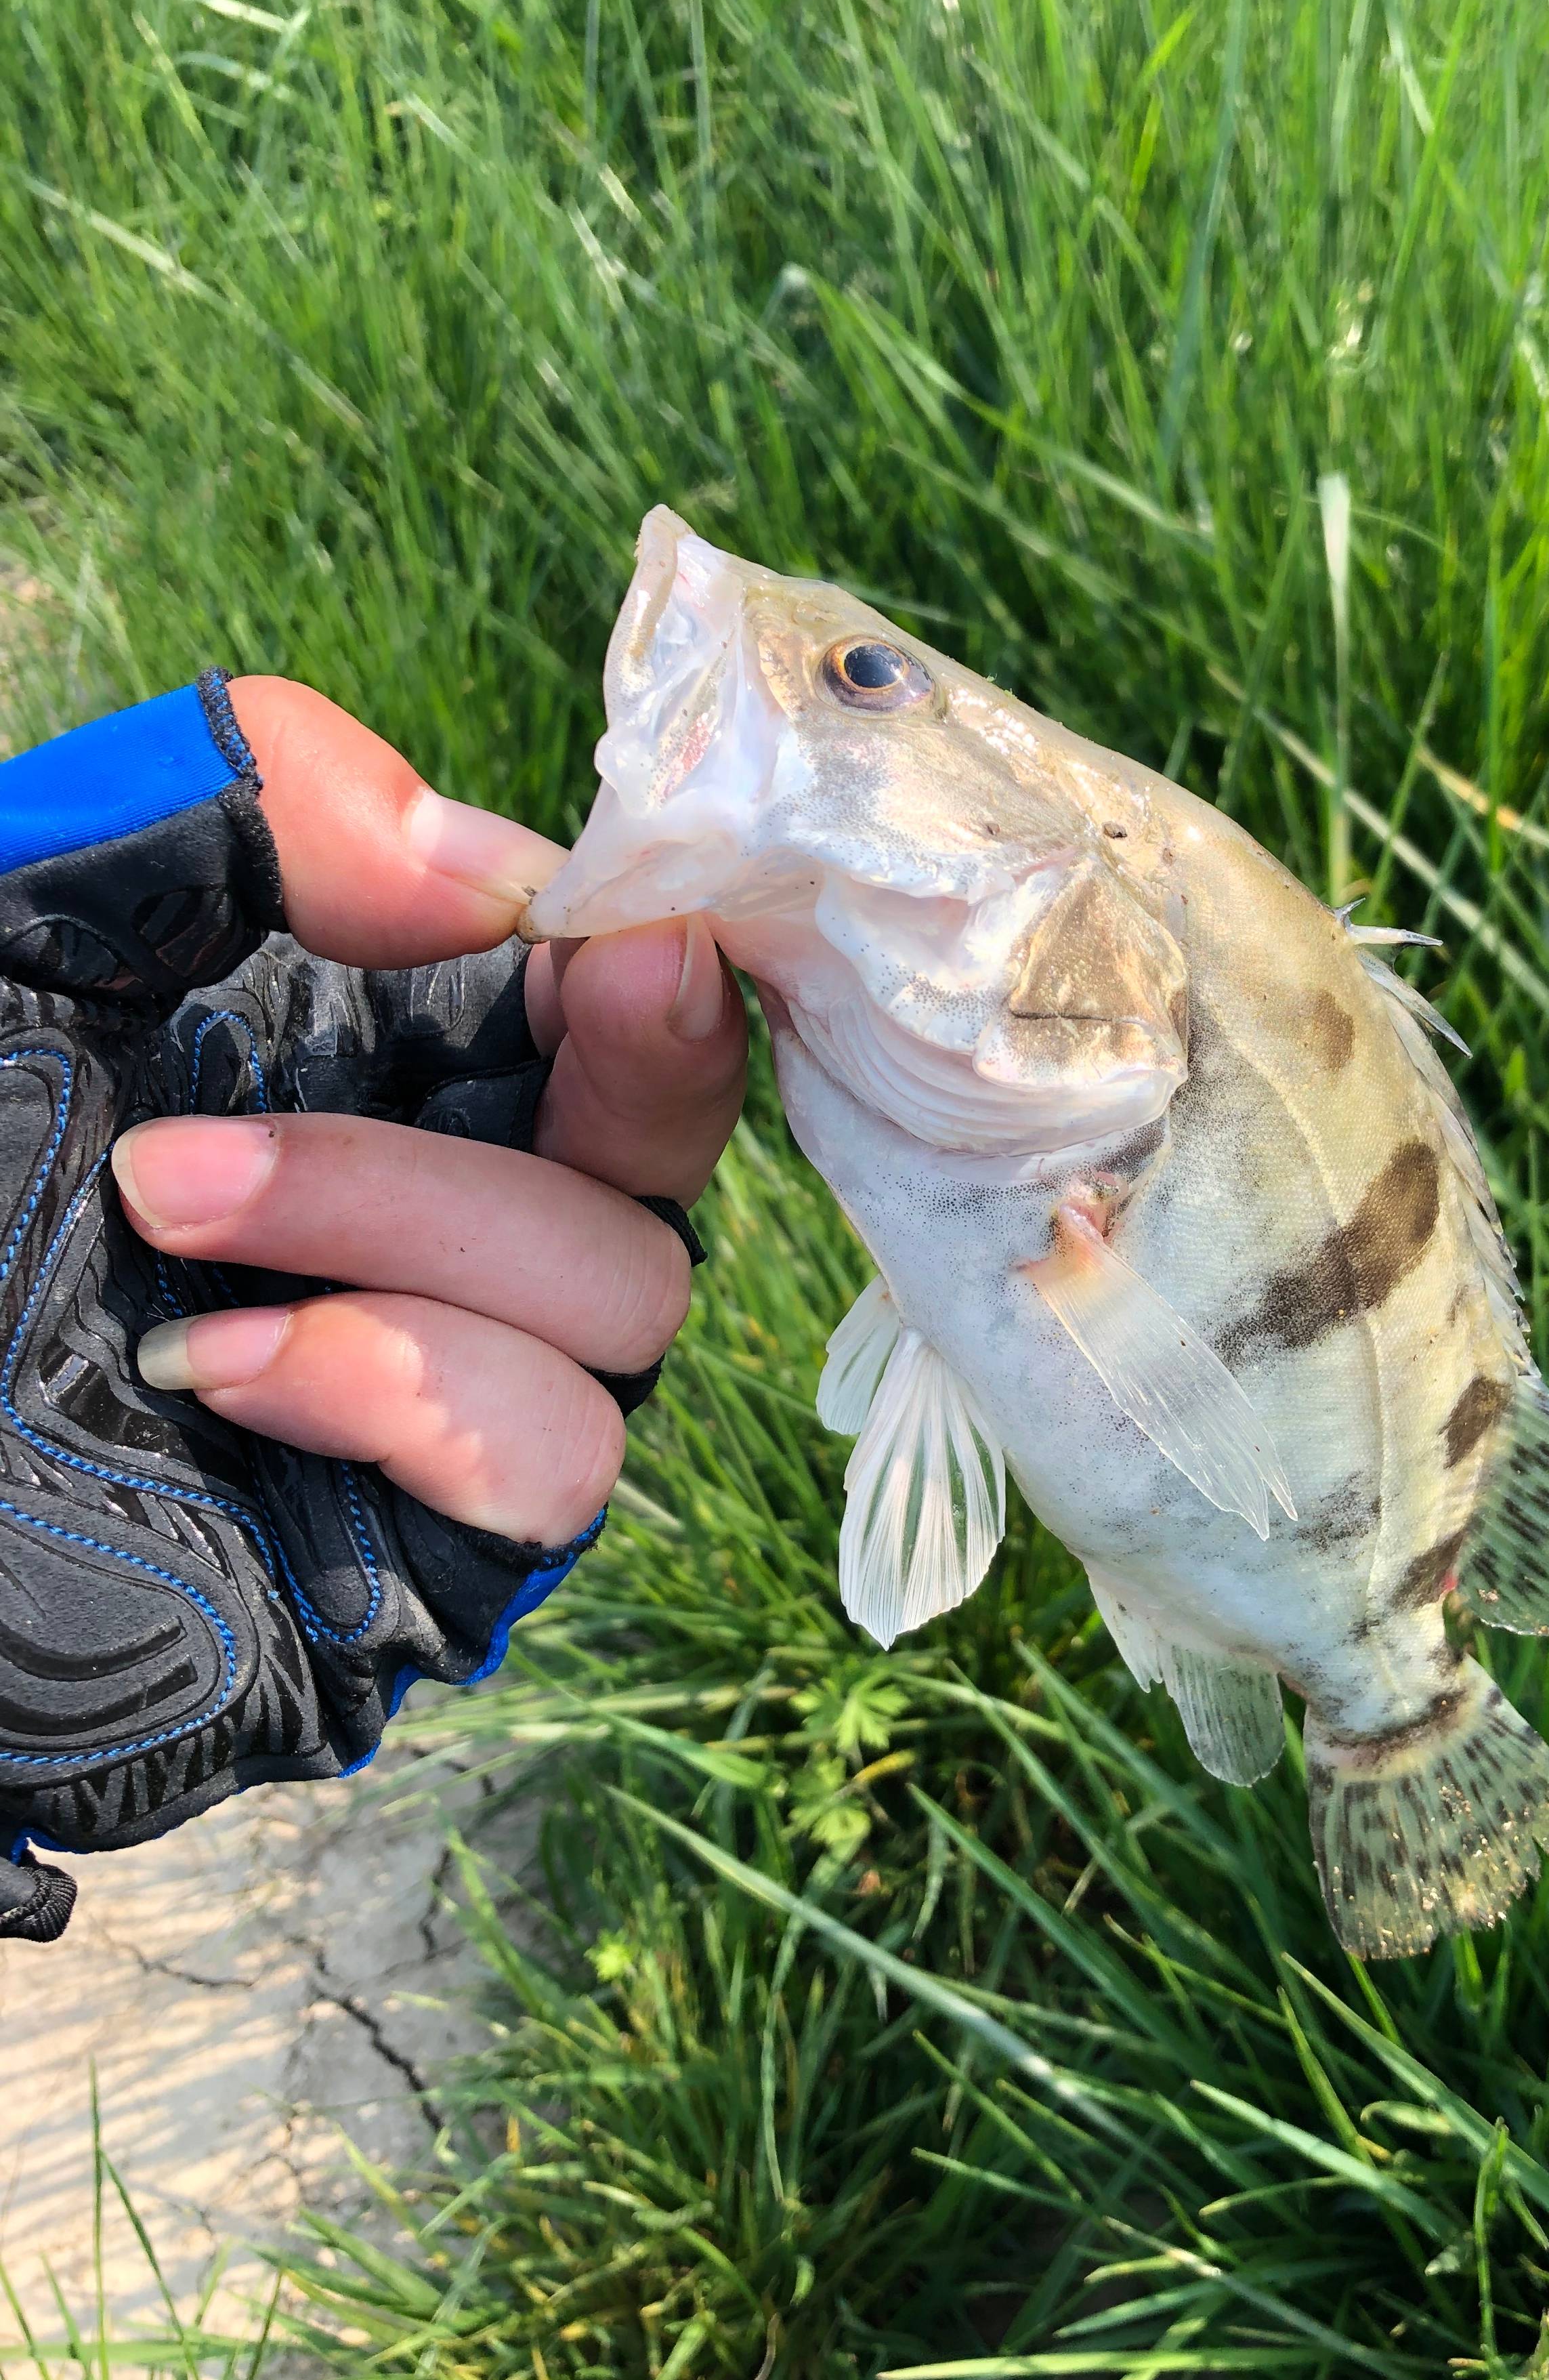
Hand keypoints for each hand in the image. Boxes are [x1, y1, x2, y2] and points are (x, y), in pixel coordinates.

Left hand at [109, 678, 747, 1545]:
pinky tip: (219, 1369)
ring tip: (162, 1219)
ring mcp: (440, 1402)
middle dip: (565, 1098)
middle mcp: (440, 1230)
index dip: (654, 971)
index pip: (614, 1013)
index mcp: (375, 1071)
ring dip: (419, 1232)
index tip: (617, 941)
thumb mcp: (20, 916)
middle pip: (655, 1162)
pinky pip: (550, 1461)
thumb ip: (233, 815)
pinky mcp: (417, 1564)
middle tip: (356, 1083)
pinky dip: (407, 1386)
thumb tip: (497, 868)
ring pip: (626, 1306)